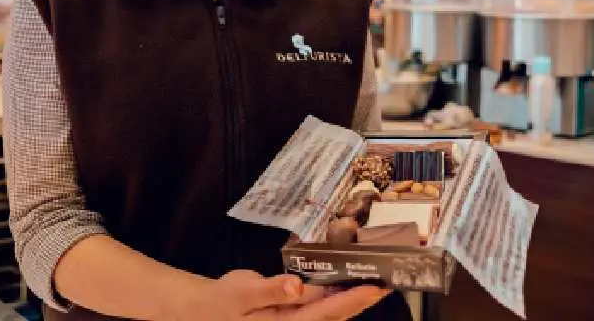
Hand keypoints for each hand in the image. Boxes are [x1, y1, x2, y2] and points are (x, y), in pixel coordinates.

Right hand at [170, 270, 389, 320]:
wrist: (205, 312)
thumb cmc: (222, 304)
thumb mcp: (242, 293)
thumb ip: (270, 290)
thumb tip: (296, 286)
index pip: (329, 311)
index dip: (355, 300)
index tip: (376, 287)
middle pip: (337, 313)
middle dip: (362, 298)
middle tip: (388, 280)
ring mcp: (295, 318)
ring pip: (331, 309)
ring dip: (352, 295)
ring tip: (374, 277)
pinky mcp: (292, 312)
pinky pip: (319, 304)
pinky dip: (335, 292)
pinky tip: (345, 279)